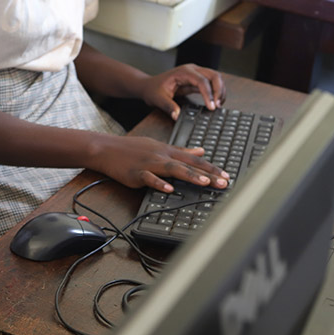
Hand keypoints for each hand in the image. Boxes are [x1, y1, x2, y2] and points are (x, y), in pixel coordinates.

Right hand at [89, 134, 228, 192]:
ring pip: (172, 169)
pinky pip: (149, 178)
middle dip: (207, 173)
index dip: (211, 167)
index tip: (226, 175)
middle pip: (187, 165)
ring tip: (204, 182)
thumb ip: (181, 150)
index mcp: (167, 151)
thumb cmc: (131, 148)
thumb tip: (201, 151)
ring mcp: (148, 164)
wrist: (106, 148)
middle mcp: (161, 156)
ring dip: (189, 175)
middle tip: (224, 182)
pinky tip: (169, 189)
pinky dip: (159, 183)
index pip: (193, 159)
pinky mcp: (136, 173)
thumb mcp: (158, 145)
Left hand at [138, 64, 225, 119]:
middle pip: (214, 75)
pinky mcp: (197, 80)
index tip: (211, 107)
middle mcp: (191, 70)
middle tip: (217, 106)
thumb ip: (168, 106)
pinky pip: (211, 83)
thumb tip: (177, 115)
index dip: (208, 94)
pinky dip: (216, 92)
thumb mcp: (158, 99)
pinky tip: (215, 102)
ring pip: (216, 78)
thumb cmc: (152, 90)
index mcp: (183, 72)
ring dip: (220, 90)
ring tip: (218, 105)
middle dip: (219, 90)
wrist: (148, 86)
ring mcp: (195, 73)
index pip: (202, 81)